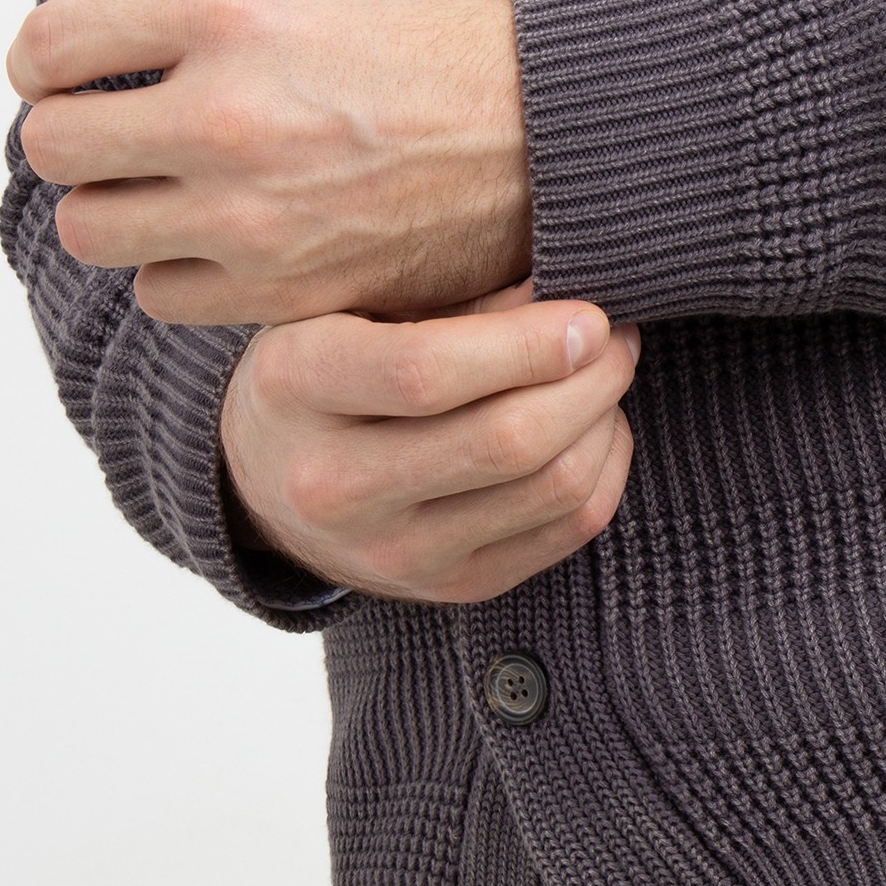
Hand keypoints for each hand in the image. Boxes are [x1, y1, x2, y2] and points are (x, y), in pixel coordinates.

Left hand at [6, 0, 531, 324]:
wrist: (551, 136)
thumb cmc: (441, 46)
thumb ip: (197, 9)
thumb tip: (110, 48)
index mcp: (229, 15)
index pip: (50, 46)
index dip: (42, 62)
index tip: (62, 74)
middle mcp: (228, 119)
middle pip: (54, 150)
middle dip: (71, 138)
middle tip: (110, 136)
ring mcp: (256, 218)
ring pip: (93, 234)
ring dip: (114, 210)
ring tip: (161, 195)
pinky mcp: (290, 291)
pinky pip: (164, 297)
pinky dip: (174, 271)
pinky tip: (217, 244)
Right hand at [219, 280, 640, 603]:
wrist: (270, 484)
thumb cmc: (324, 369)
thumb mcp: (349, 308)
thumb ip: (452, 299)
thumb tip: (569, 298)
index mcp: (296, 386)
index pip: (426, 372)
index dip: (528, 343)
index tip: (587, 315)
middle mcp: (335, 487)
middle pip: (504, 441)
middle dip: (589, 379)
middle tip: (616, 335)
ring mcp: (394, 553)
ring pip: (551, 489)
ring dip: (605, 420)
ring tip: (606, 374)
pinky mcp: (452, 587)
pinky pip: (568, 530)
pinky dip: (605, 468)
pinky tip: (597, 428)